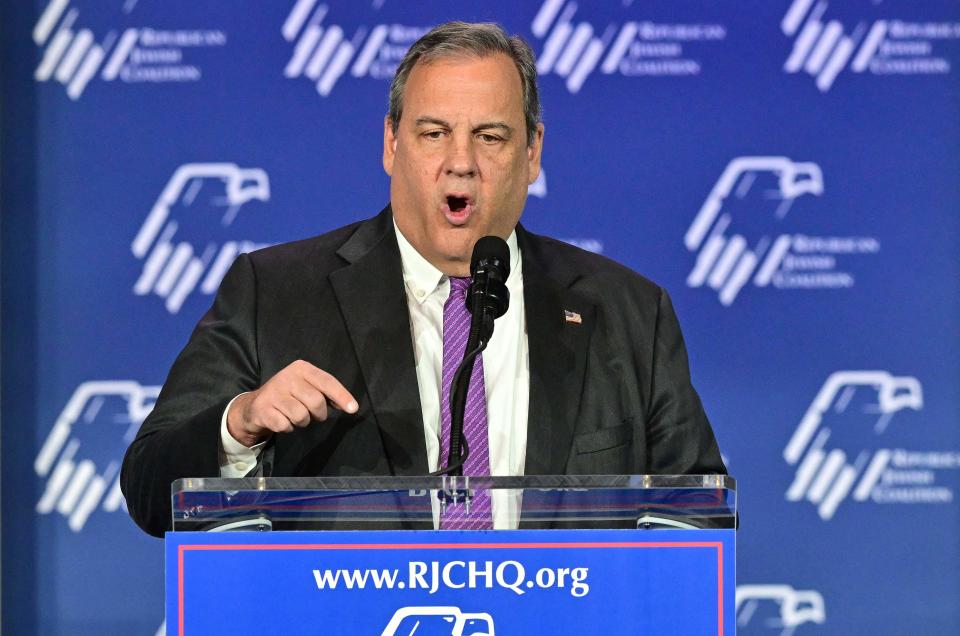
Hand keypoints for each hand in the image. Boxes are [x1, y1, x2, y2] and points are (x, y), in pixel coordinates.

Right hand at [226, 360, 357, 446]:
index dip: (341, 396)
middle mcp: (286, 377)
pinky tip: (281, 420)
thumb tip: (349, 406)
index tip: (353, 409)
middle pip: (316, 402)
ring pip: (301, 416)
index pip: (327, 381)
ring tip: (294, 415)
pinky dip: (287, 428)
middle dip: (319, 414)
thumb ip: (327, 393)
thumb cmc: (289, 396)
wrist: (255, 406)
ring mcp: (272, 393)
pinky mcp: (262, 409)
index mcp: (301, 368)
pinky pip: (286, 425)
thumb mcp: (307, 387)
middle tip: (313, 415)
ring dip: (302, 422)